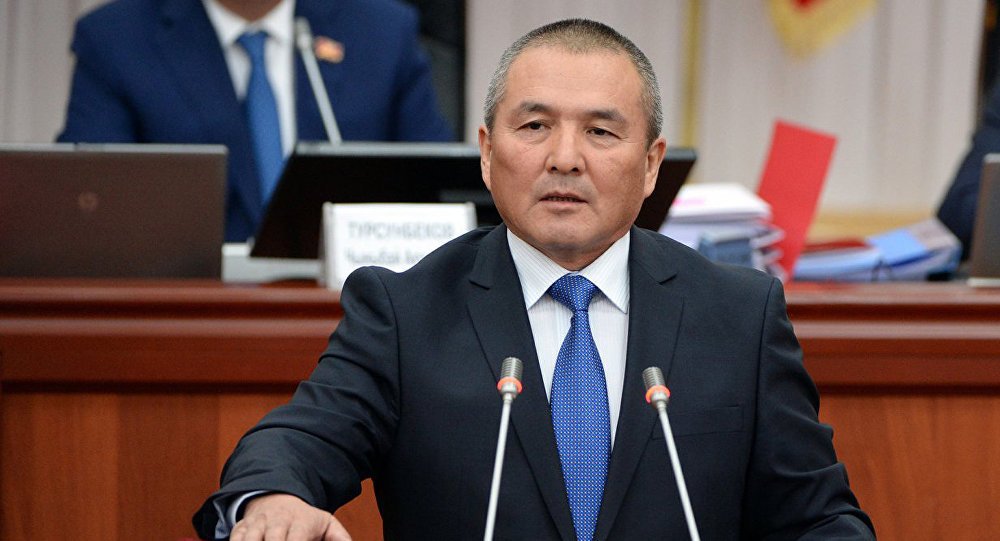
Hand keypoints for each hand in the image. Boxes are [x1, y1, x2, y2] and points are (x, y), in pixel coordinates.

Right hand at [231, 493, 351, 540]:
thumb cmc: (305, 520)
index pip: (297, 539)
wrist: (279, 498)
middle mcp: (277, 521)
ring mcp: (257, 523)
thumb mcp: (327, 524)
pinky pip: (235, 537)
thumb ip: (340, 539)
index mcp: (300, 521)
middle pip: (273, 539)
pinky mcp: (241, 527)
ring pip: (250, 537)